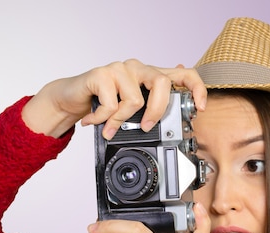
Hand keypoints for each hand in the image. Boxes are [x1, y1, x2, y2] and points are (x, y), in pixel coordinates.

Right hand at [21, 59, 206, 138]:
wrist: (70, 98)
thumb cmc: (102, 103)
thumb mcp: (131, 109)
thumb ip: (151, 106)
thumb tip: (175, 113)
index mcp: (149, 75)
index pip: (183, 74)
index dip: (196, 89)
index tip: (199, 108)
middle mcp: (137, 68)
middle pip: (162, 83)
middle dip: (157, 111)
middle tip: (145, 126)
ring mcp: (119, 69)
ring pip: (135, 100)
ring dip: (120, 121)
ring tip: (109, 126)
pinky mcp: (101, 74)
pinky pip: (111, 106)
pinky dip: (103, 120)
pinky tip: (94, 120)